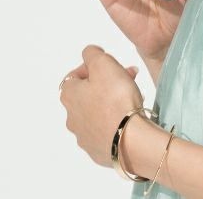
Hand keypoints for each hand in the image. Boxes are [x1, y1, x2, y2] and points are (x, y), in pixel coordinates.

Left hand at [59, 44, 143, 167]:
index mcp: (69, 96)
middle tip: (127, 76)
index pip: (74, 75)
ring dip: (112, 100)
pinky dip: (115, 119)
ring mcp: (84, 136)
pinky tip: (129, 115)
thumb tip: (89, 54)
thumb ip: (92, 53)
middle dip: (107, 82)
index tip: (109, 65)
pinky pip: (106, 128)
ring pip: (98, 110)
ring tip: (133, 95)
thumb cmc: (115, 97)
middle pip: (88, 93)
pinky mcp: (98, 150)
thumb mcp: (103, 63)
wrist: (128, 139)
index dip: (92, 67)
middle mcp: (71, 117)